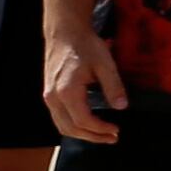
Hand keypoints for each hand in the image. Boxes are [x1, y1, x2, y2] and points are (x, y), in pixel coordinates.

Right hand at [43, 23, 127, 144]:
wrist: (65, 32)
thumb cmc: (84, 45)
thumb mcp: (105, 64)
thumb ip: (114, 86)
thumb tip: (121, 106)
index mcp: (67, 92)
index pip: (83, 121)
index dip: (101, 130)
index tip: (116, 130)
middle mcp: (53, 98)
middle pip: (70, 129)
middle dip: (92, 137)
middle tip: (112, 138)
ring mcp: (49, 96)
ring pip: (62, 126)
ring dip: (82, 134)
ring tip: (102, 134)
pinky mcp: (50, 93)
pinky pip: (59, 117)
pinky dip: (74, 125)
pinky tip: (88, 123)